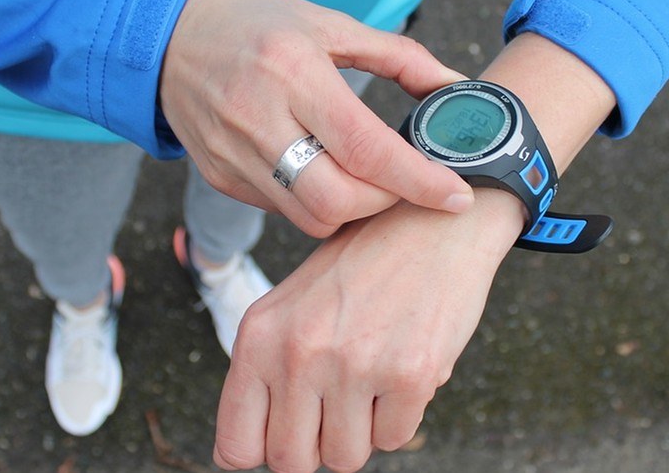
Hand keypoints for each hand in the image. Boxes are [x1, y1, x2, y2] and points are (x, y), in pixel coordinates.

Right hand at [161, 0, 473, 236]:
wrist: (163, 34)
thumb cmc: (254, 21)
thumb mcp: (329, 23)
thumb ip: (400, 58)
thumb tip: (457, 87)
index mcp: (294, 73)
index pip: (366, 149)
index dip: (419, 181)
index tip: (457, 195)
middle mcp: (259, 118)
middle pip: (339, 200)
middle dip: (384, 202)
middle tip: (403, 181)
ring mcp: (233, 154)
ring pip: (310, 217)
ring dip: (351, 209)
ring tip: (366, 181)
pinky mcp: (219, 176)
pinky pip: (282, 209)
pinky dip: (315, 201)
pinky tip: (323, 173)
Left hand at [211, 191, 526, 472]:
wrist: (432, 220)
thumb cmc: (362, 265)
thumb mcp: (292, 304)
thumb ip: (268, 369)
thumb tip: (250, 449)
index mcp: (258, 336)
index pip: (235, 445)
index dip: (263, 449)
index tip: (288, 431)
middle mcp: (297, 353)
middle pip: (290, 462)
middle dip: (315, 445)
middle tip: (337, 406)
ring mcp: (353, 366)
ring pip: (344, 457)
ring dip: (361, 431)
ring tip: (371, 378)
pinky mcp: (409, 374)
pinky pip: (394, 438)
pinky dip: (400, 415)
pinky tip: (402, 366)